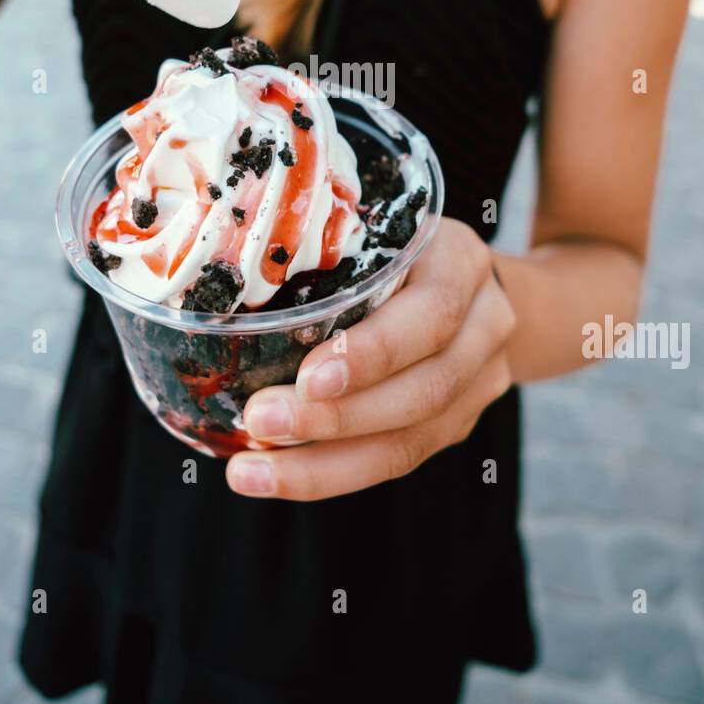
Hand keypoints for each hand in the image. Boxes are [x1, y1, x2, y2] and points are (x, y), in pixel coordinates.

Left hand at [225, 218, 515, 500]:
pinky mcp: (456, 425)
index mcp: (461, 264)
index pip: (434, 312)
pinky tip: (277, 475)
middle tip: (259, 422)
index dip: (375, 351)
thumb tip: (220, 262)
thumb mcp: (381, 227)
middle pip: (423, 389)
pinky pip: (397, 460)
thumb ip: (332, 248)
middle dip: (336, 418)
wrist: (478, 289)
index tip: (309, 376)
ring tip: (252, 471)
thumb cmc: (402, 249)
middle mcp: (484, 327)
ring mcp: (477, 384)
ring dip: (324, 465)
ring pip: (410, 441)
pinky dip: (333, 474)